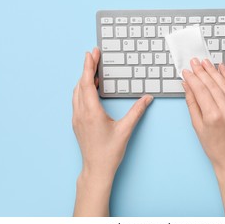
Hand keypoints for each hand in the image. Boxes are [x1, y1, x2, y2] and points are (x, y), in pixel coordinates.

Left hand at [72, 47, 152, 215]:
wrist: (96, 169)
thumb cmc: (109, 152)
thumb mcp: (126, 130)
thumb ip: (137, 111)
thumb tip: (147, 97)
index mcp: (91, 112)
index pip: (87, 83)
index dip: (89, 66)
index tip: (92, 53)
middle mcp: (81, 113)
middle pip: (80, 84)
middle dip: (86, 68)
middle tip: (93, 55)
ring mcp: (77, 118)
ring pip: (77, 92)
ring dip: (83, 79)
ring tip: (92, 69)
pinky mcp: (77, 123)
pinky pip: (77, 100)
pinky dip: (82, 90)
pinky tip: (90, 89)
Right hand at [182, 58, 224, 215]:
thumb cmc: (214, 147)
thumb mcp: (197, 127)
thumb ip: (192, 104)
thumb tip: (187, 86)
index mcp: (213, 116)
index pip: (201, 90)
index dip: (193, 78)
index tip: (186, 71)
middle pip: (212, 85)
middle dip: (202, 71)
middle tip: (195, 62)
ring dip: (215, 71)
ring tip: (206, 62)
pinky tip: (223, 69)